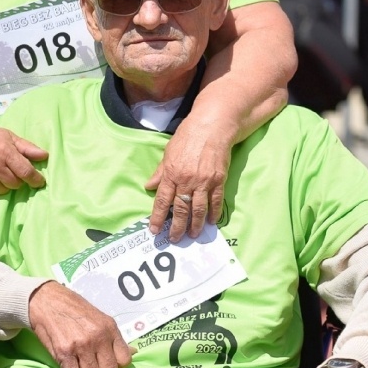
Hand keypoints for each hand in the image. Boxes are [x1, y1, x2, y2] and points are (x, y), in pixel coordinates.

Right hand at [0, 121, 48, 193]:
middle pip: (16, 183)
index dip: (35, 179)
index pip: (25, 171)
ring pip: (4, 190)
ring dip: (6, 184)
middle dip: (18, 179)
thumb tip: (45, 156)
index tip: (40, 182)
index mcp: (4, 152)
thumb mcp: (8, 136)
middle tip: (13, 170)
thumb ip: (27, 148)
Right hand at [28, 282, 134, 367]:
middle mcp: (98, 337)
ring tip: (79, 367)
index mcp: (110, 328)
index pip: (125, 360)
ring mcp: (81, 345)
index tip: (107, 364)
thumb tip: (133, 352)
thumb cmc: (74, 310)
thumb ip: (114, 337)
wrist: (47, 300)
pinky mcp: (64, 352)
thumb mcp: (100, 319)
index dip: (117, 366)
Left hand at [146, 121, 233, 240]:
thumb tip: (148, 186)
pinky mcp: (218, 180)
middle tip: (174, 239)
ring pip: (198, 209)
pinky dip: (214, 213)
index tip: (154, 230)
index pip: (161, 201)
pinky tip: (211, 222)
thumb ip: (160, 172)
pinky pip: (216, 201)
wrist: (212, 127)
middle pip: (180, 209)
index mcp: (171, 174)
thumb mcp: (168, 153)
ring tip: (193, 235)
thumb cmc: (188, 137)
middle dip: (176, 227)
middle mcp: (186, 180)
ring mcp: (204, 182)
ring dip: (195, 225)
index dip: (157, 217)